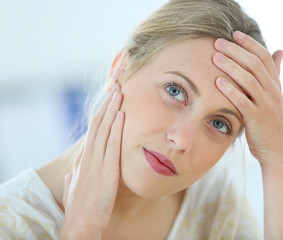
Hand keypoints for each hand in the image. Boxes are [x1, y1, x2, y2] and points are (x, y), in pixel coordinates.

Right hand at [61, 85, 123, 238]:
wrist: (81, 223)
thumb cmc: (81, 207)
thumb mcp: (76, 187)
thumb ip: (74, 176)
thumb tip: (72, 172)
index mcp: (84, 159)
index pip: (93, 130)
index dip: (101, 113)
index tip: (109, 100)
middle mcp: (89, 156)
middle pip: (98, 124)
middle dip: (106, 104)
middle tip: (115, 87)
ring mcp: (97, 162)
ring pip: (104, 129)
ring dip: (112, 110)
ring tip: (119, 93)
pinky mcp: (106, 170)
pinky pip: (112, 144)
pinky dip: (116, 128)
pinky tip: (121, 115)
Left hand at [213, 31, 282, 166]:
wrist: (277, 151)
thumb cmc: (271, 122)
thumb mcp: (275, 97)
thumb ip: (274, 75)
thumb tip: (280, 51)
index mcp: (276, 85)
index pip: (264, 57)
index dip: (250, 44)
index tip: (235, 34)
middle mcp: (273, 92)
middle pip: (255, 65)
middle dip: (236, 51)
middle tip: (218, 43)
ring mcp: (266, 105)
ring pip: (249, 80)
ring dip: (231, 67)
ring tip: (215, 57)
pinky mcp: (257, 119)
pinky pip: (243, 101)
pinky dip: (231, 90)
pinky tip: (218, 82)